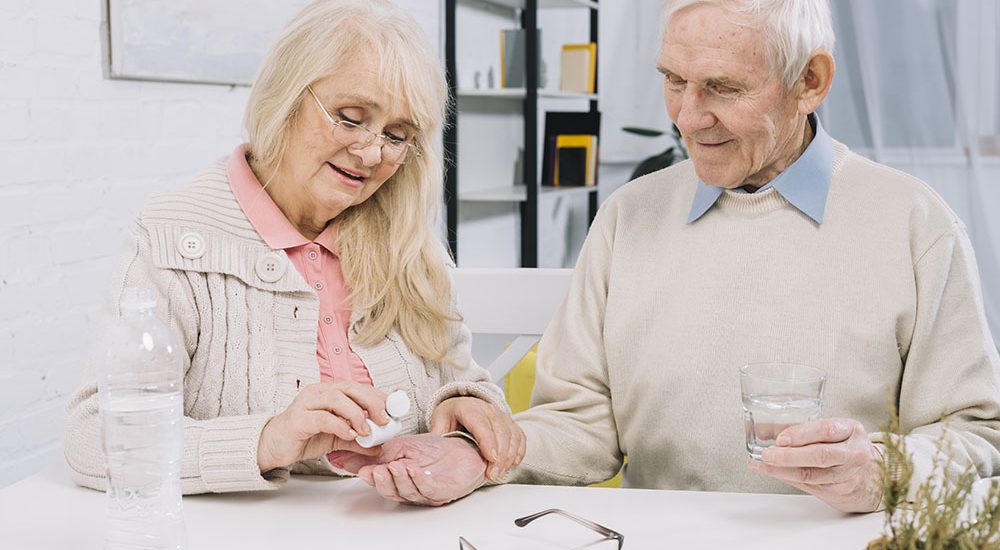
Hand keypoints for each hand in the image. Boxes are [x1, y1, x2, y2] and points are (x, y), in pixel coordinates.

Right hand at [257, 381, 390, 471]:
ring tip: (366, 431)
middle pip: (350, 388)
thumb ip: (356, 440)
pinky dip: (340, 426)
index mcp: (329, 392)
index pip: (358, 387)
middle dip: (371, 402)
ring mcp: (306, 403)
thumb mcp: (336, 438)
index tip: (393, 409)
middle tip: (385, 420)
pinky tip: (350, 435)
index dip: (378, 396)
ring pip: (336, 398)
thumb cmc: (304, 436)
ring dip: (356, 414)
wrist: (273, 447)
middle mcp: (318, 392)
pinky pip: (322, 418)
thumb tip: (379, 445)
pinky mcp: (298, 419)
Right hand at [341, 433, 486, 505]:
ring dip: (400, 480)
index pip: (380, 482)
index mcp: (398, 479)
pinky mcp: (443, 492)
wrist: (465, 449)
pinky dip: (419, 480)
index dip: (370, 477)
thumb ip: (377, 453)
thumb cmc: (434, 450)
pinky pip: (428, 489)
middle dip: (383, 482)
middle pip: (392, 491)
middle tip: (377, 471)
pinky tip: (414, 470)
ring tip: (395, 467)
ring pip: (408, 491)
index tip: (362, 470)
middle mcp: (410, 489)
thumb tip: (346, 455)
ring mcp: (426, 492)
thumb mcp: (400, 446)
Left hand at [429, 397, 524, 480]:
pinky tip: (512, 463)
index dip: (487, 441)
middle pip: (500, 431)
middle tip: (493, 474)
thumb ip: (438, 437)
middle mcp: (488, 409)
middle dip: (500, 456)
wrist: (462, 404)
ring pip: (512, 435)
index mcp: (468, 407)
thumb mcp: (439, 422)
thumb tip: (433, 456)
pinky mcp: (510, 423)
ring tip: (500, 473)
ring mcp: (501, 415)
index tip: (490, 458)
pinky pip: (520, 437)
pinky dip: (518, 451)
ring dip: (509, 456)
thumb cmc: (451, 415)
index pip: (480, 424)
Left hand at [747, 418, 882, 512]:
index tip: (780, 438)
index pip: (826, 430)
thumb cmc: (847, 448)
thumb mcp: (836, 431)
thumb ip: (805, 429)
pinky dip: (786, 478)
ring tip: (762, 464)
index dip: (800, 434)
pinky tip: (772, 472)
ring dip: (781, 470)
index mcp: (852, 431)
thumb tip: (763, 429)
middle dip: (789, 456)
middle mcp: (853, 453)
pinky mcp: (838, 492)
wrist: (874, 477)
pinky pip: (807, 485)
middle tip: (767, 454)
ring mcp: (848, 475)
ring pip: (810, 474)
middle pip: (819, 456)